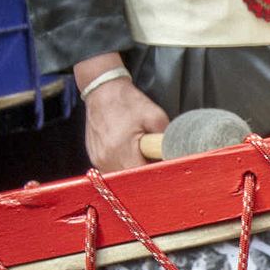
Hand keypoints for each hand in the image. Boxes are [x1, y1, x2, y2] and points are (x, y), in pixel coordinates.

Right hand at [74, 53, 167, 170]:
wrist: (103, 90)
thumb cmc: (127, 101)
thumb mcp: (155, 116)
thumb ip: (166, 138)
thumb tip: (175, 154)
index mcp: (120, 149)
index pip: (142, 176)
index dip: (156, 174)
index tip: (164, 168)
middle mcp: (105, 158)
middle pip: (131, 180)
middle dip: (145, 174)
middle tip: (155, 161)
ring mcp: (97, 159)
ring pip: (121, 177)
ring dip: (133, 171)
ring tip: (142, 156)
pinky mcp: (94, 157)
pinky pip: (112, 170)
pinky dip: (123, 166)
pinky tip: (130, 155)